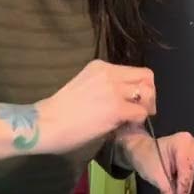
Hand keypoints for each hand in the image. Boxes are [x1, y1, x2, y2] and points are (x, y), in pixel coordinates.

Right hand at [0, 60, 156, 164]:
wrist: (45, 123)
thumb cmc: (58, 111)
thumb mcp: (84, 87)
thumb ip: (105, 89)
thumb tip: (124, 101)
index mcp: (100, 66)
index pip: (134, 71)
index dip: (140, 87)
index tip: (135, 101)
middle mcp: (109, 73)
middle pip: (146, 77)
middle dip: (149, 95)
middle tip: (141, 111)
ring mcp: (114, 89)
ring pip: (147, 93)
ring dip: (145, 107)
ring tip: (133, 119)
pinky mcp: (117, 108)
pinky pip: (141, 112)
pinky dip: (138, 121)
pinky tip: (125, 126)